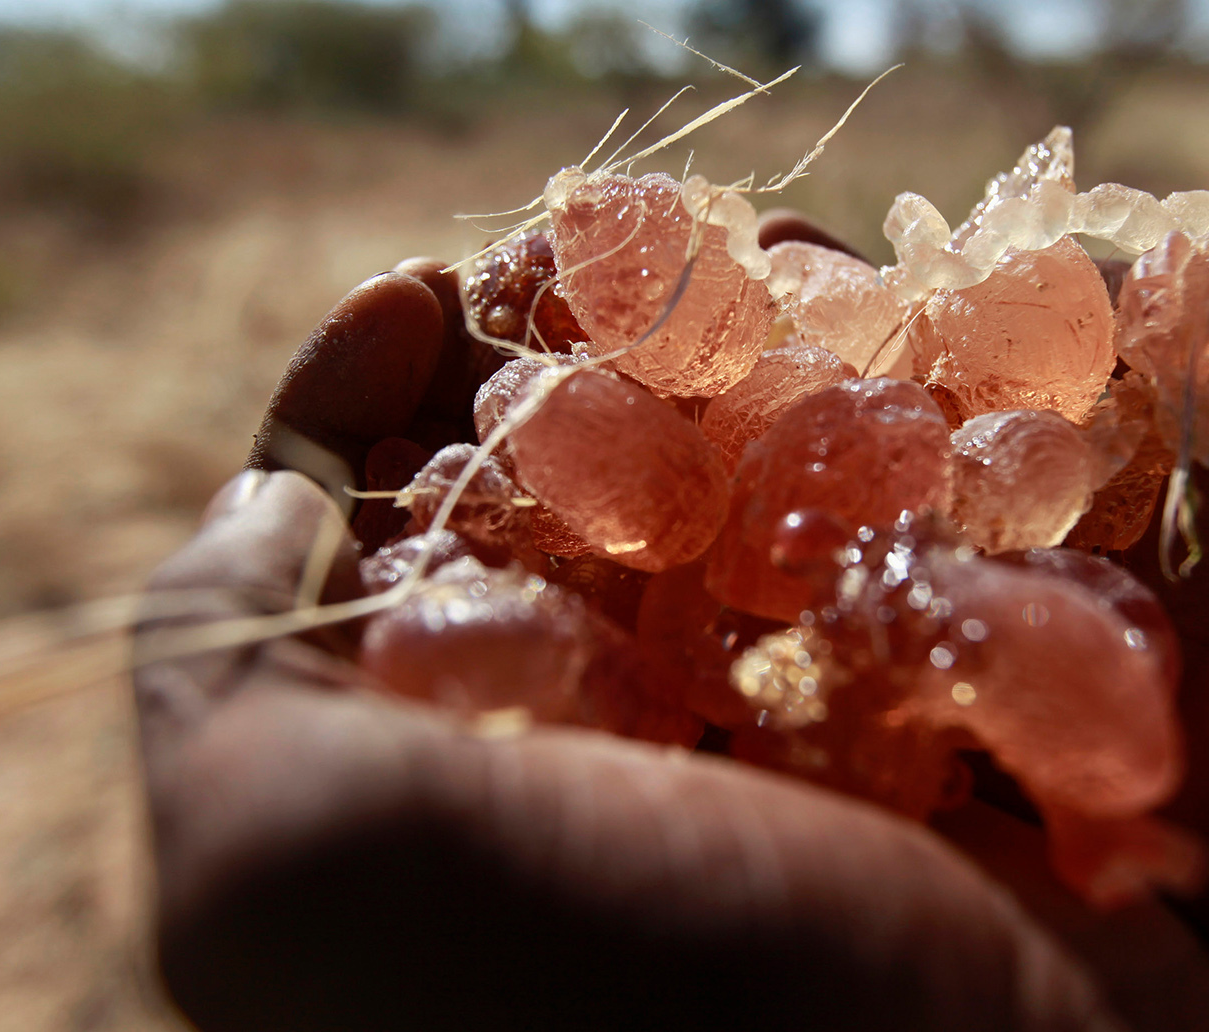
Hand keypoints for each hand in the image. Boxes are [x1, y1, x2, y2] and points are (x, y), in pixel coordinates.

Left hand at [134, 252, 1208, 1031]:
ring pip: (763, 488)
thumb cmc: (625, 1011)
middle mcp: (639, 751)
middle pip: (581, 499)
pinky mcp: (992, 713)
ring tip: (764, 277)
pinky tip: (911, 355)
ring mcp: (821, 728)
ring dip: (761, 361)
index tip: (415, 292)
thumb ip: (216, 678)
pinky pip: (942, 530)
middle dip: (583, 354)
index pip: (385, 553)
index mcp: (475, 776)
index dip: (370, 407)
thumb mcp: (295, 877)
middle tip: (604, 253)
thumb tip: (267, 503)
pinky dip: (923, 418)